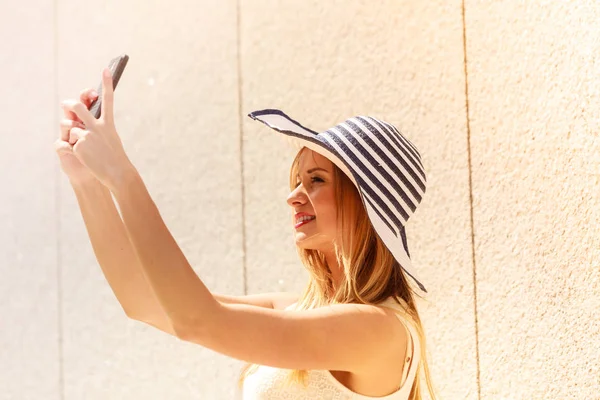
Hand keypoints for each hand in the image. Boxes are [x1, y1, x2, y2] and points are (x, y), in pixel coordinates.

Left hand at [59, 67, 134, 191]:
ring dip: (73, 136)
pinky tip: (86, 158)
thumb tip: (83, 123)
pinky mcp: (79, 146)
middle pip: (78, 107)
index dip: (107, 84)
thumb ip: (99, 128)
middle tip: (66, 105)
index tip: (107, 70)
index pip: (108, 100)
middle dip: (69, 105)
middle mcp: (98, 127)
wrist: (117, 173)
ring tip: (83, 147)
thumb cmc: (115, 158)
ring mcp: (88, 135)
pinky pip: (71, 144)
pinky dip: (76, 151)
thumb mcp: (110, 139)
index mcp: (108, 124)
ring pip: (72, 128)